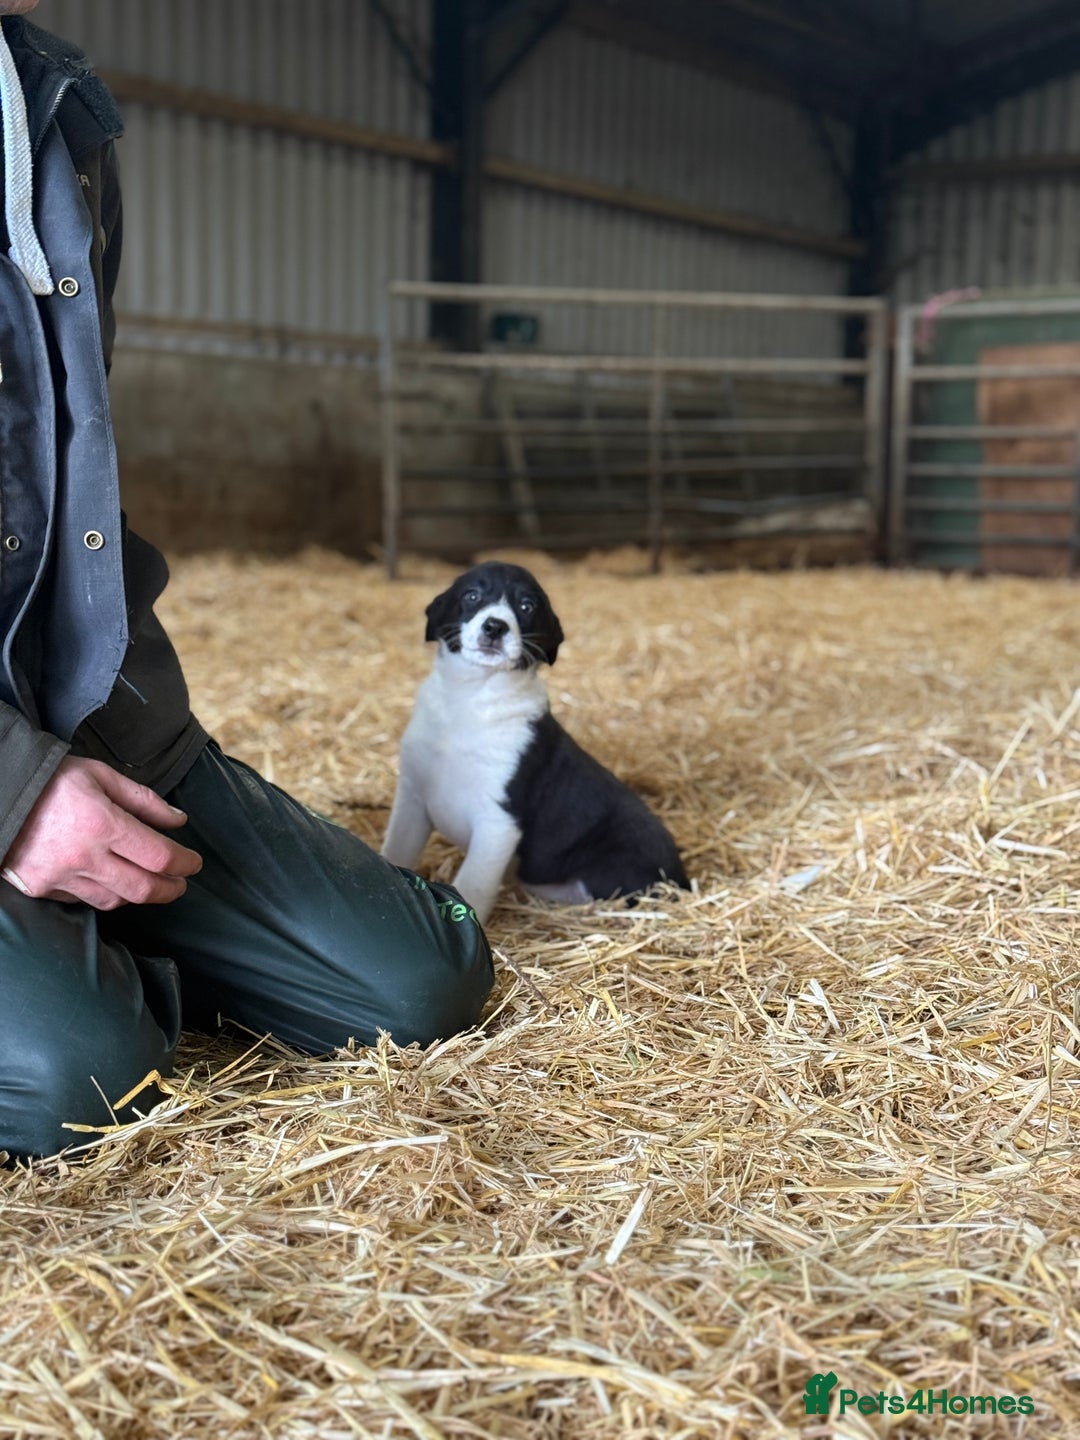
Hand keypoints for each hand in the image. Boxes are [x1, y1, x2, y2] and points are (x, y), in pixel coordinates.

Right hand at [2, 757, 201, 908]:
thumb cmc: (51, 780)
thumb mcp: (101, 776)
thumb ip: (144, 800)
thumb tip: (178, 822)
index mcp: (102, 824)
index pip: (159, 857)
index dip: (185, 863)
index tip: (194, 863)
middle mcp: (83, 857)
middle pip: (142, 889)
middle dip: (170, 889)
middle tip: (181, 883)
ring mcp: (60, 877)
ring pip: (113, 901)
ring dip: (138, 894)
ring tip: (150, 882)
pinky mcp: (40, 889)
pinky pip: (82, 900)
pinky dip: (102, 893)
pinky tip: (111, 880)